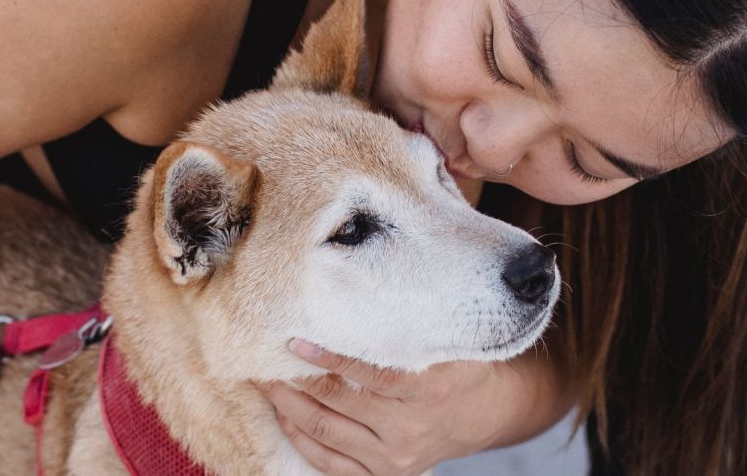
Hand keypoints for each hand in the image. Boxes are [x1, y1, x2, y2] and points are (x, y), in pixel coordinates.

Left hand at [257, 339, 506, 475]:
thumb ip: (413, 326)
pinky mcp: (385, 475)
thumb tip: (365, 289)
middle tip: (264, 356)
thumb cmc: (458, 367)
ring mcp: (395, 456)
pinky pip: (331, 464)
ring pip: (327, 432)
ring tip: (265, 382)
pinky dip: (301, 439)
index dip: (330, 358)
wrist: (483, 414)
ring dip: (288, 407)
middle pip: (339, 402)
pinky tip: (283, 416)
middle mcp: (409, 428)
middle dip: (296, 379)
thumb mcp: (449, 342)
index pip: (371, 374)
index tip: (296, 340)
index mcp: (428, 389)